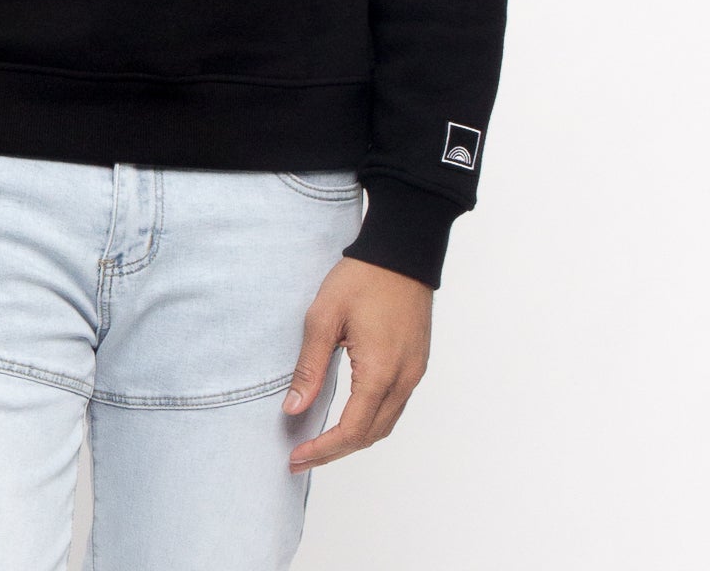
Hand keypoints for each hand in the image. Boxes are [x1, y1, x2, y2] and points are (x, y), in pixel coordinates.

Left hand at [282, 257, 432, 472]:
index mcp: (380, 372)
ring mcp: (414, 372)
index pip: (352, 431)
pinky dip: (371, 420)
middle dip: (335, 451)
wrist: (401, 253)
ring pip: (386, 424)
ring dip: (355, 439)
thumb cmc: (362, 278)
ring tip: (322, 442)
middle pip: (370, 435)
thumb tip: (293, 408)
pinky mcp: (417, 363)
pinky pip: (395, 406)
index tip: (297, 457)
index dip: (323, 450)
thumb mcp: (324, 317)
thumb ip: (310, 366)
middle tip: (302, 456)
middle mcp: (403, 379)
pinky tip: (350, 415)